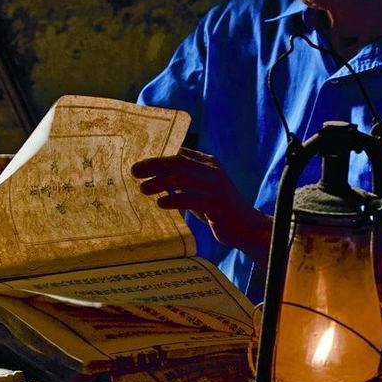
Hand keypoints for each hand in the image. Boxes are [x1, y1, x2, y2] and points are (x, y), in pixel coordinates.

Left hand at [131, 148, 270, 263]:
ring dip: (160, 183)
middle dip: (154, 165)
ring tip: (144, 189)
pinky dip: (174, 200)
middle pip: (178, 162)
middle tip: (134, 172)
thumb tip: (154, 179)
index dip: (158, 156)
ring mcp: (216, 188)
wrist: (247, 228)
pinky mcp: (217, 205)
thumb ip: (183, 183)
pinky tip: (161, 204)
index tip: (140, 163)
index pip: (180, 153)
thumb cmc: (219, 210)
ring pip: (182, 178)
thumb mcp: (200, 192)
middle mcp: (213, 172)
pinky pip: (192, 199)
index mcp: (209, 164)